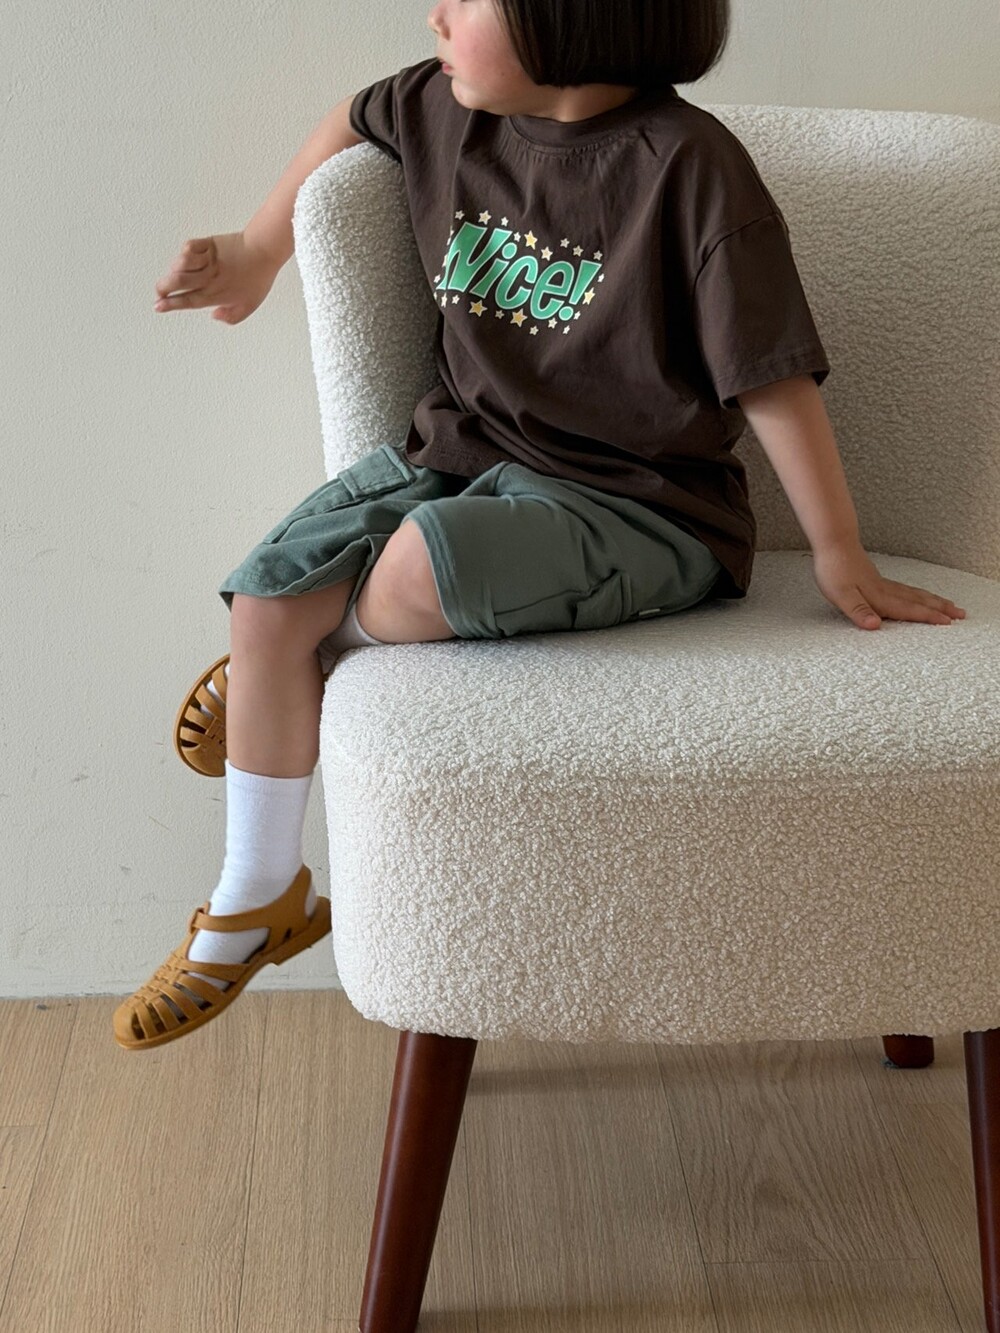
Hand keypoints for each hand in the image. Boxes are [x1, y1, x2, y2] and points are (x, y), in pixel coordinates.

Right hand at [153, 232, 279, 323]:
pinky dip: (184, 252)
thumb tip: (213, 315)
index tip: (157, 306)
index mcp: (216, 295)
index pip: (187, 301)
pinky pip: (188, 247)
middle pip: (177, 282)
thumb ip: (232, 317)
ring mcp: (208, 260)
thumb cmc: (258, 278)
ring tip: (176, 273)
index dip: (170, 304)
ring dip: (173, 269)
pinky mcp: (208, 244)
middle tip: (160, 291)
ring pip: (180, 264)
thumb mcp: (249, 305)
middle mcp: (209, 278)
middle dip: (163, 287)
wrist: (264, 251)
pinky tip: (188, 256)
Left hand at [812, 545, 967, 629]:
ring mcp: (884, 583)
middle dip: (940, 608)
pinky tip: (919, 596)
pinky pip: (906, 590)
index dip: (928, 617)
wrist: (834, 543)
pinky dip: (919, 595)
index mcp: (879, 597)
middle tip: (961, 613)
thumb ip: (859, 611)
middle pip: (919, 600)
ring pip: (915, 594)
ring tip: (949, 604)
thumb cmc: (834, 570)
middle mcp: (886, 590)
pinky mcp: (878, 579)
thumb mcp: (841, 595)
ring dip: (933, 601)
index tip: (948, 622)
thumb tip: (875, 625)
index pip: (908, 610)